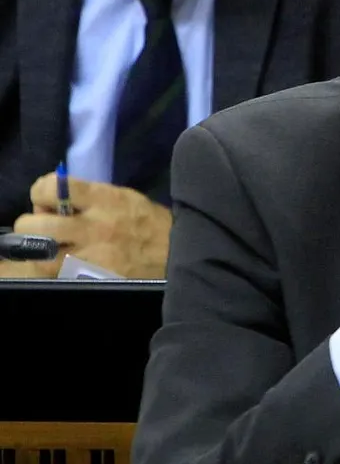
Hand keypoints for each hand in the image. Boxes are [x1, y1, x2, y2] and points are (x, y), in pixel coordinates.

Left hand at [10, 174, 171, 278]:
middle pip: (35, 224)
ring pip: (42, 254)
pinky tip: (69, 264)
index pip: (52, 187)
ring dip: (41, 251)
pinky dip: (57, 268)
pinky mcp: (96, 276)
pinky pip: (60, 273)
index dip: (41, 193)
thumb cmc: (153, 224)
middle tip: (46, 228)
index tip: (49, 201)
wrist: (182, 253)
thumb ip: (92, 197)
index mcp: (105, 198)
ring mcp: (94, 254)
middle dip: (33, 225)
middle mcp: (96, 225)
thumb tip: (59, 201)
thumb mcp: (126, 198)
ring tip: (53, 249)